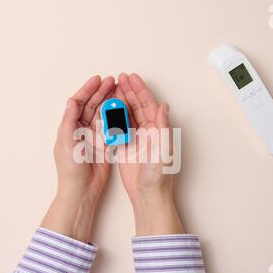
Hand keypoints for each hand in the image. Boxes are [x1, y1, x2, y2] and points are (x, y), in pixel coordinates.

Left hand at [41, 75, 114, 242]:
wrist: (82, 189)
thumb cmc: (71, 169)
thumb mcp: (67, 141)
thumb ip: (70, 120)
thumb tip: (71, 100)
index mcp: (69, 127)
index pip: (78, 103)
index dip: (87, 90)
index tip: (97, 80)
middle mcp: (81, 130)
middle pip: (91, 106)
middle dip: (100, 92)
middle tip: (111, 81)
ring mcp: (94, 137)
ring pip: (102, 114)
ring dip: (109, 102)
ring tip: (117, 90)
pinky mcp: (105, 145)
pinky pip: (111, 127)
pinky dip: (116, 117)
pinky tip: (121, 108)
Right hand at [115, 73, 184, 235]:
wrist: (147, 195)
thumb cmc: (158, 176)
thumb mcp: (162, 149)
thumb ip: (162, 127)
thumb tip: (164, 106)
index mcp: (158, 130)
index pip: (148, 105)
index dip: (140, 90)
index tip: (131, 78)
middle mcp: (149, 132)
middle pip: (138, 106)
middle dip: (129, 91)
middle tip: (120, 79)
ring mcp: (137, 139)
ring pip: (128, 115)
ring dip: (121, 102)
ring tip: (113, 89)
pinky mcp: (127, 147)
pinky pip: (120, 128)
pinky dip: (114, 118)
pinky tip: (108, 109)